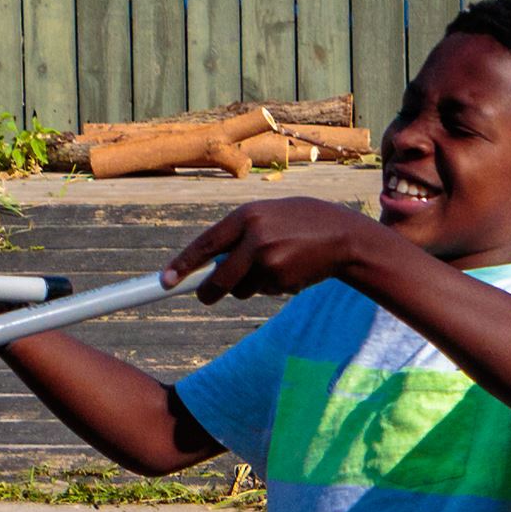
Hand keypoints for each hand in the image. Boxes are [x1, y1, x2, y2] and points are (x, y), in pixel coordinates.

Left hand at [161, 198, 385, 302]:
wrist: (345, 236)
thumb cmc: (303, 222)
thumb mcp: (269, 215)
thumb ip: (241, 233)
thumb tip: (207, 262)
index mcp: (247, 215)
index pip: (205, 244)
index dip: (183, 264)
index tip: (165, 281)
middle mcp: (254, 237)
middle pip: (219, 277)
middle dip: (208, 291)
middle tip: (204, 296)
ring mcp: (268, 260)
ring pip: (242, 288)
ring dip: (249, 285)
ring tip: (275, 264)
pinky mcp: (282, 279)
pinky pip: (264, 291)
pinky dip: (271, 286)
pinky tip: (291, 269)